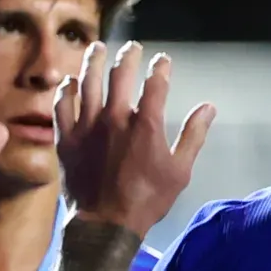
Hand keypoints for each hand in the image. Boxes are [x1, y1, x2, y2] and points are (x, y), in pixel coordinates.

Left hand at [56, 41, 215, 238]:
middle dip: (128, 57)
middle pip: (120, 76)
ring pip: (88, 83)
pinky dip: (66, 91)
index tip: (163, 60)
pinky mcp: (66, 139)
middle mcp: (114, 117)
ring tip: (97, 48)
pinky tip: (69, 82)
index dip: (160, 68)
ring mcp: (86, 126)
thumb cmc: (148, 199)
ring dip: (93, 62)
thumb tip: (208, 107)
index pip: (155, 84)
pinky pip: (62, 107)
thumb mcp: (180, 171)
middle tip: (132, 47)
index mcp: (145, 124)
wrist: (106, 224)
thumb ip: (193, 135)